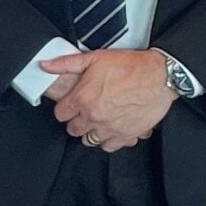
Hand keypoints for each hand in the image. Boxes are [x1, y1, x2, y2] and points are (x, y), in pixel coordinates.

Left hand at [44, 49, 174, 150]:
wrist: (160, 76)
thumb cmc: (131, 66)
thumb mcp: (94, 58)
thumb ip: (66, 63)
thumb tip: (46, 65)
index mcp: (82, 98)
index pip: (60, 114)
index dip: (65, 109)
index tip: (71, 105)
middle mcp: (94, 116)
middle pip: (73, 129)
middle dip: (77, 121)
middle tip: (85, 112)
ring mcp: (109, 128)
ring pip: (90, 140)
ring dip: (91, 131)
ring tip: (98, 121)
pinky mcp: (126, 135)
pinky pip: (110, 147)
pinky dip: (109, 140)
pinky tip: (112, 129)